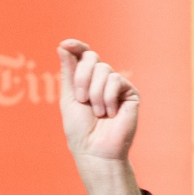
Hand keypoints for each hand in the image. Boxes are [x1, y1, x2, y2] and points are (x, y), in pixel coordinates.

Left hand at [58, 39, 142, 194]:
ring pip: (104, 70)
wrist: (95, 150)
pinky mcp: (130, 93)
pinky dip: (108, 98)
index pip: (83, 56)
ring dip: (95, 93)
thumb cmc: (80, 130)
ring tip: (98, 112)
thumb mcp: (69, 98)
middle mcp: (101, 80)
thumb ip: (68, 72)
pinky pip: (117, 80)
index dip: (76, 47)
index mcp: (85, 81)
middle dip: (82, 77)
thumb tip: (63, 45)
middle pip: (92, 58)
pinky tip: (110, 113)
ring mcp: (116, 86)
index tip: (66, 44)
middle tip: (82, 99)